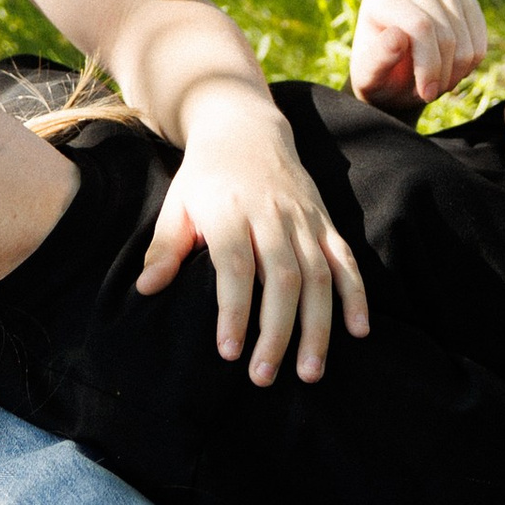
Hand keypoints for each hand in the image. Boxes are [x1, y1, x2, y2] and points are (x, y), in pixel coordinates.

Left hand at [137, 94, 370, 384]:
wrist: (245, 127)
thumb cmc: (205, 176)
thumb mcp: (176, 203)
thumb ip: (165, 247)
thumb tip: (146, 289)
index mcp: (230, 210)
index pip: (235, 266)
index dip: (235, 310)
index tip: (230, 352)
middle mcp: (272, 214)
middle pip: (282, 277)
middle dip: (277, 331)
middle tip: (263, 376)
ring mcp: (304, 218)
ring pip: (319, 275)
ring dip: (318, 326)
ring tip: (310, 372)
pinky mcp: (325, 221)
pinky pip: (346, 260)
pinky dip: (356, 295)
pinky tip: (358, 331)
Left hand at [348, 0, 489, 119]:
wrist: (395, 78)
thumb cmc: (379, 77)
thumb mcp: (371, 77)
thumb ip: (378, 59)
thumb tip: (397, 37)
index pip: (420, 26)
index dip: (429, 64)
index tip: (426, 95)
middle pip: (445, 32)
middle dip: (443, 71)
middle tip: (430, 94)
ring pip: (464, 35)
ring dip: (457, 70)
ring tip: (437, 83)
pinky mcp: (464, 0)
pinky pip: (479, 33)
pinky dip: (471, 60)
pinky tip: (452, 70)